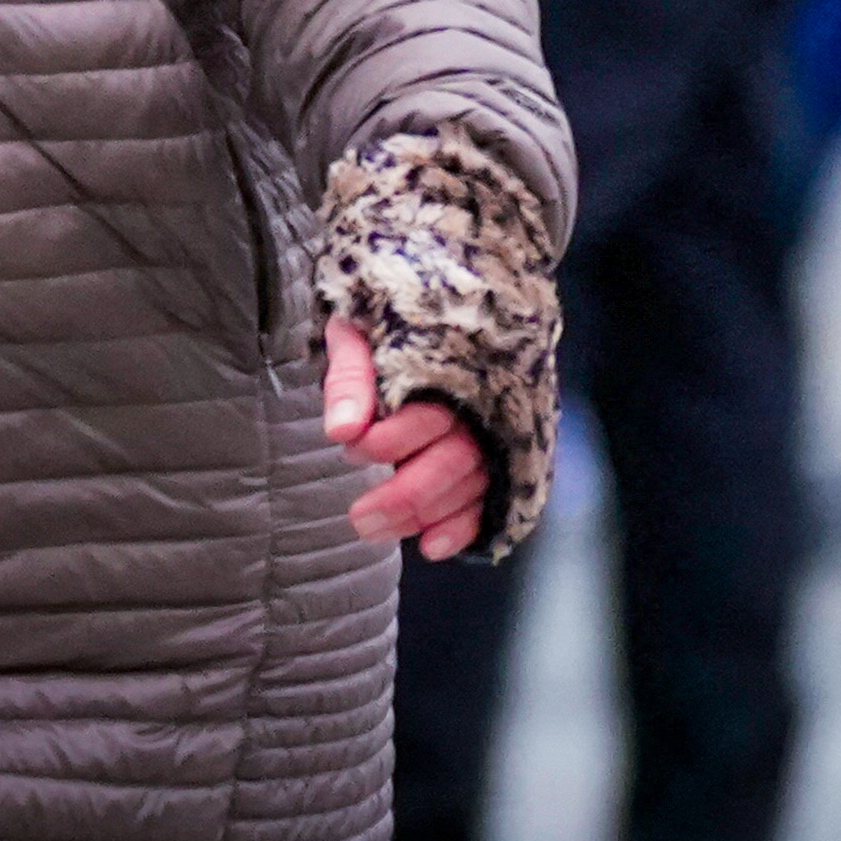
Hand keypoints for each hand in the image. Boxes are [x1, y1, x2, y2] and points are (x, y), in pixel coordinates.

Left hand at [323, 315, 490, 560]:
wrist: (441, 293)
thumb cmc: (387, 318)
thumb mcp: (360, 329)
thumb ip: (351, 375)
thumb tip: (339, 431)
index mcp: (449, 363)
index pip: (428, 415)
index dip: (388, 440)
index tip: (351, 448)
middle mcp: (483, 399)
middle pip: (453, 459)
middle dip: (404, 495)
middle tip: (359, 520)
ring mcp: (497, 427)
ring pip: (471, 482)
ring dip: (425, 515)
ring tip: (372, 530)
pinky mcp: (501, 451)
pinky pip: (492, 494)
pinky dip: (466, 524)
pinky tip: (432, 547)